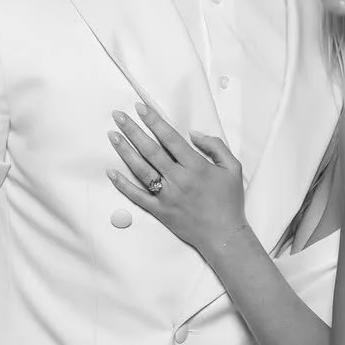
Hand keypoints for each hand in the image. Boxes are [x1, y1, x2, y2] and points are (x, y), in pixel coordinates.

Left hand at [107, 102, 246, 253]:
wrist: (224, 236)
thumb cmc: (229, 202)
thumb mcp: (233, 168)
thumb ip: (216, 147)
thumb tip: (194, 134)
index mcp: (196, 167)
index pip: (170, 138)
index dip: (154, 121)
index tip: (141, 108)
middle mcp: (179, 179)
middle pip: (151, 150)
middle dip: (133, 130)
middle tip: (118, 115)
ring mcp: (167, 196)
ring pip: (141, 169)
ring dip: (125, 151)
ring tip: (112, 136)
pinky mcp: (160, 211)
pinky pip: (138, 196)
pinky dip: (123, 185)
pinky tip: (111, 172)